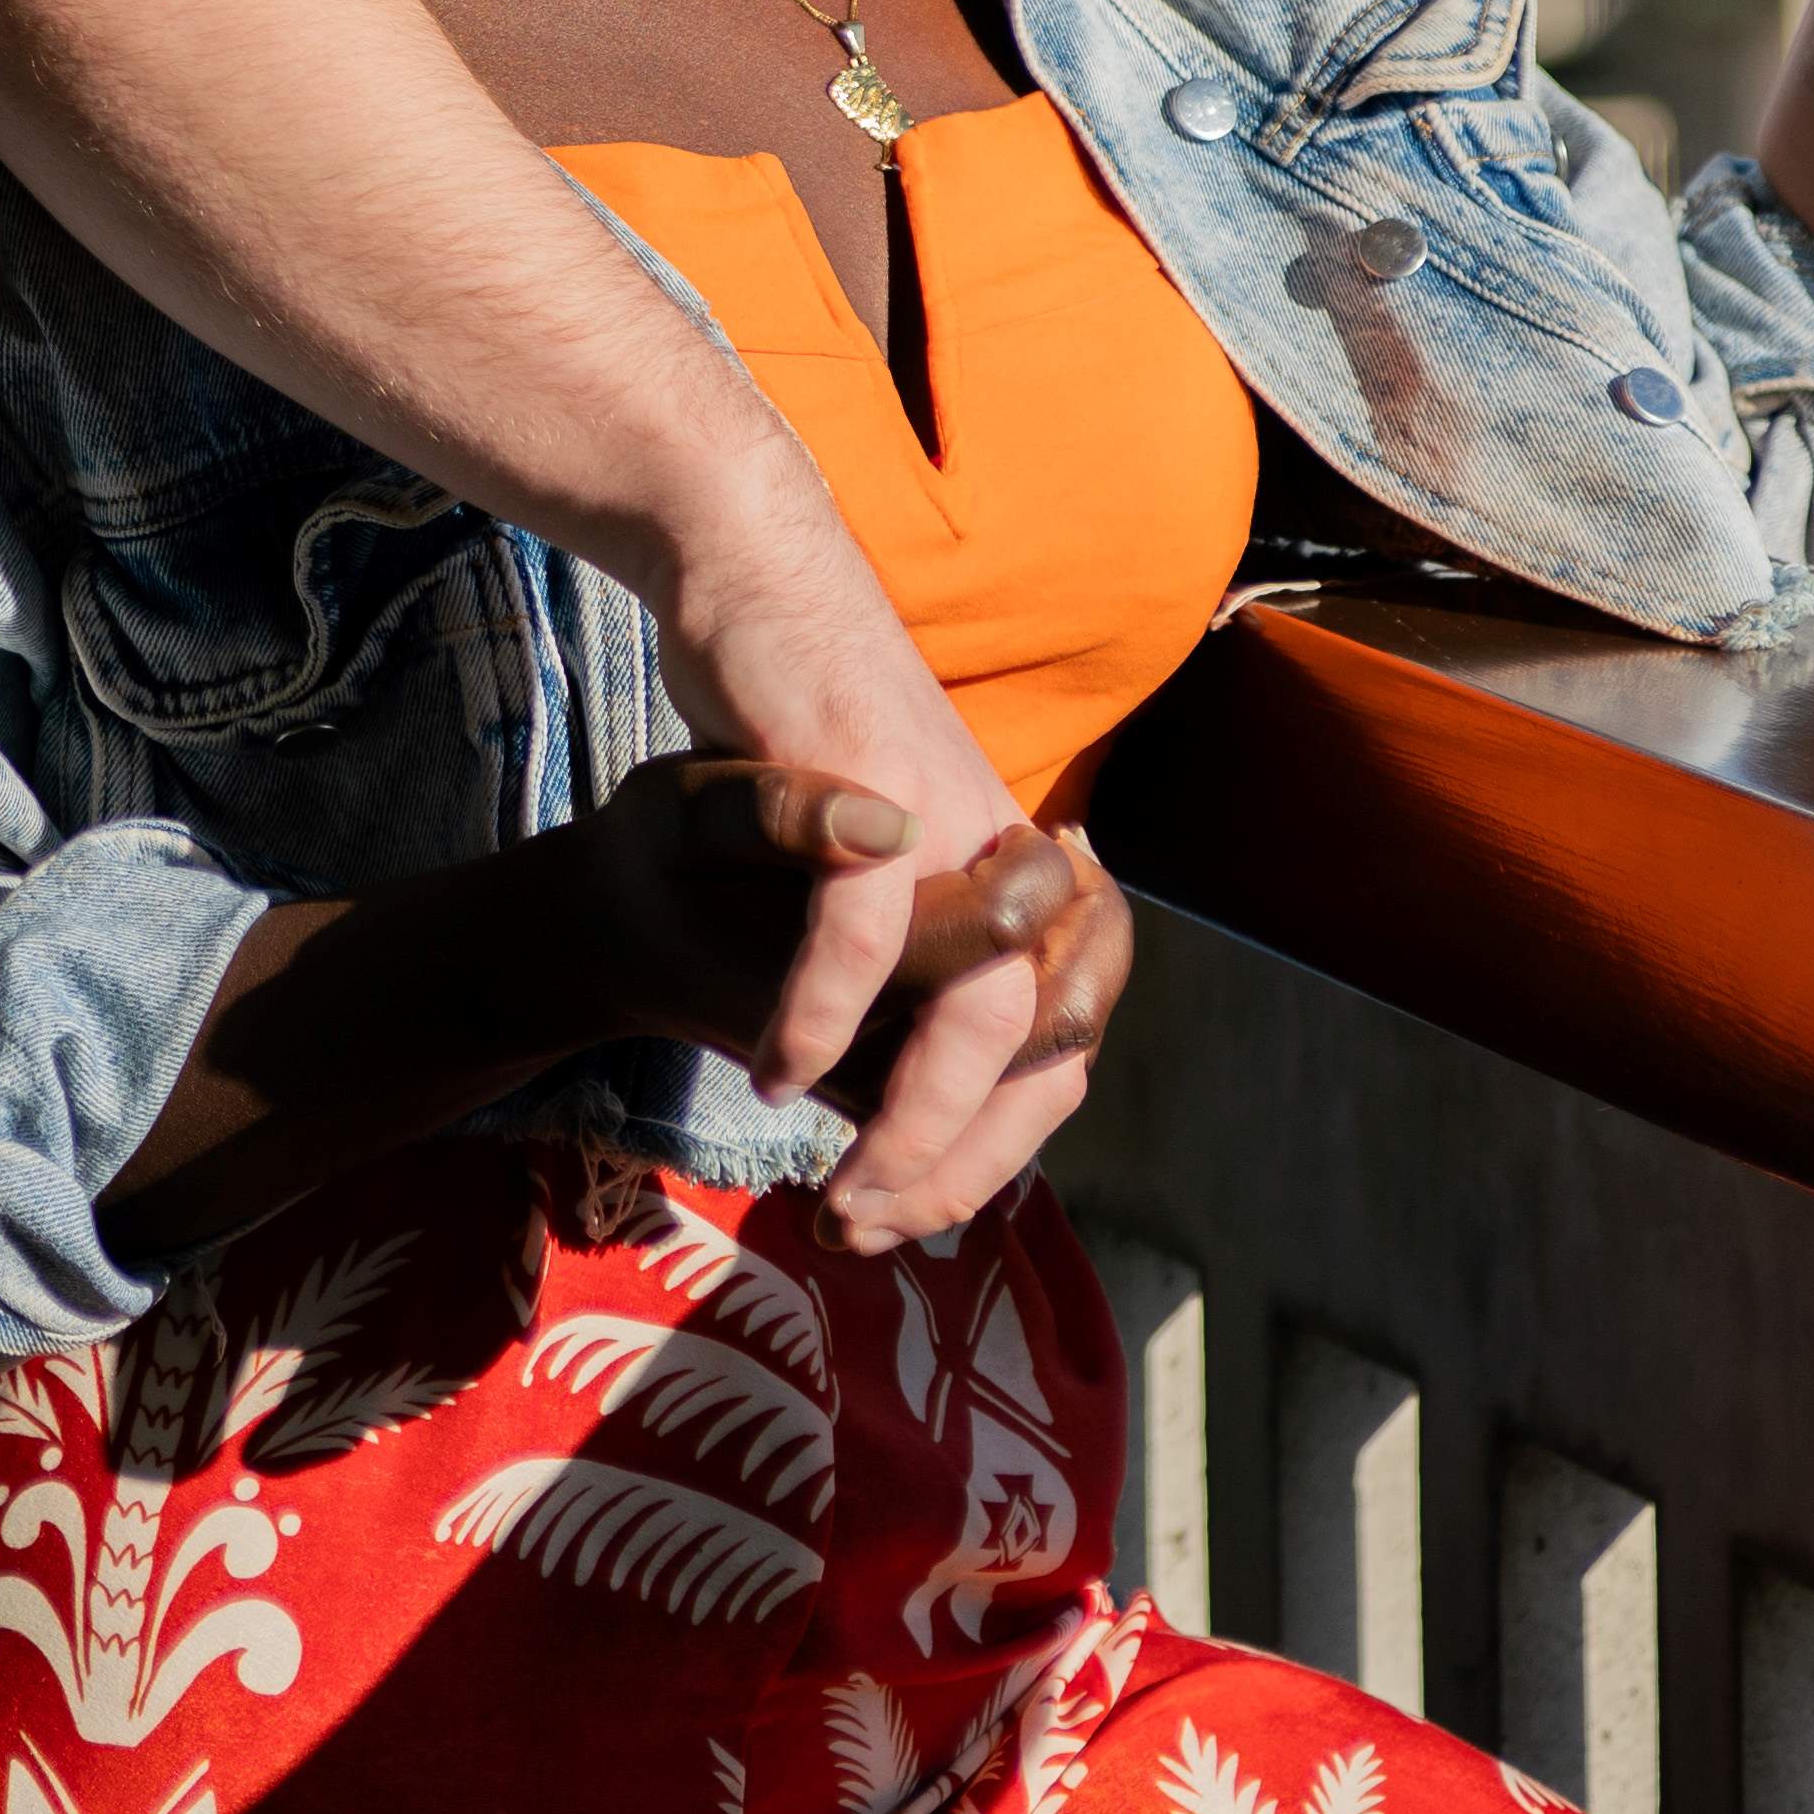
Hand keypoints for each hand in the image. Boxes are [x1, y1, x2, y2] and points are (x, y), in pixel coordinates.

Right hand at [567, 762, 1127, 1238]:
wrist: (753, 588)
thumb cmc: (795, 746)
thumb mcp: (857, 874)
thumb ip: (902, 972)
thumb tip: (923, 1108)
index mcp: (1020, 884)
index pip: (1059, 1053)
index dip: (994, 1152)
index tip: (903, 1217)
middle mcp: (1012, 856)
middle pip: (1040, 1051)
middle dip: (960, 1162)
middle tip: (871, 1224)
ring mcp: (956, 821)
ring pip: (978, 1006)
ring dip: (913, 1114)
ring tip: (844, 1187)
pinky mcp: (875, 779)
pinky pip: (866, 932)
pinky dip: (826, 1014)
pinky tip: (780, 1072)